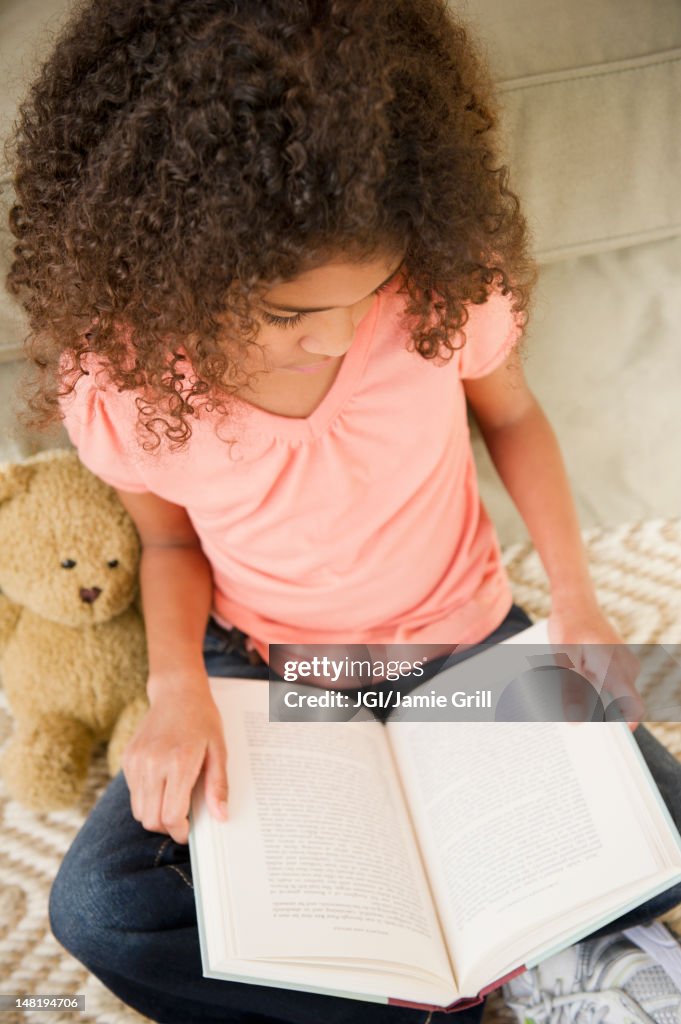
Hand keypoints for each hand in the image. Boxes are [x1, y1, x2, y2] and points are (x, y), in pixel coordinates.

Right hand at [121, 673, 227, 843]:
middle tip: (182, 819)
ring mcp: (136, 761)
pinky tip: (162, 784)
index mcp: (179, 762)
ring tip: (172, 802)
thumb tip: (220, 817)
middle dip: (167, 827)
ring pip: (138, 811)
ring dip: (155, 815)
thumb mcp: (219, 751)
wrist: (177, 693)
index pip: (170, 815)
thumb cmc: (202, 720)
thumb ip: (218, 786)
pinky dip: (146, 798)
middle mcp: (153, 763)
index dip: (180, 831)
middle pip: (151, 819)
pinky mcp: (127, 758)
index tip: (188, 830)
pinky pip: (133, 793)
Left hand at [548, 600, 643, 728]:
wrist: (574, 602)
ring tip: (567, 687)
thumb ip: (570, 690)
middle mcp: (627, 668)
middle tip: (571, 713)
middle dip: (598, 712)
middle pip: (620, 704)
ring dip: (593, 697)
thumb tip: (575, 722)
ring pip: (612, 693)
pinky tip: (573, 678)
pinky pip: (609, 683)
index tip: (605, 740)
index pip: (635, 707)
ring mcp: (624, 665)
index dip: (625, 727)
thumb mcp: (564, 659)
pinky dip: (593, 686)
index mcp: (618, 670)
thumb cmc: (569, 626)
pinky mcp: (618, 662)